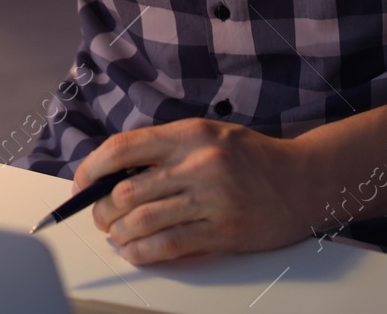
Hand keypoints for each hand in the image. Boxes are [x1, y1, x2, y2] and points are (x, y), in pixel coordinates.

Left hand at [73, 118, 317, 264]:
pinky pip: (168, 245)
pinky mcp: (223, 231)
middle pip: (126, 190)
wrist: (306, 181)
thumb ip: (168, 149)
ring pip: (142, 220)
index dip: (92, 168)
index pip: (123, 148)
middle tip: (99, 218)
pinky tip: (135, 252)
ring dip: (118, 234)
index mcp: (190, 134)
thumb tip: (116, 173)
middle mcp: (198, 164)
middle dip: (102, 210)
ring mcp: (211, 199)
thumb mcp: (210, 135)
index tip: (80, 184)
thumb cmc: (253, 158)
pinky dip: (142, 252)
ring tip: (116, 236)